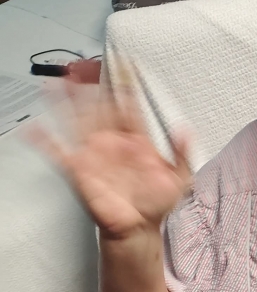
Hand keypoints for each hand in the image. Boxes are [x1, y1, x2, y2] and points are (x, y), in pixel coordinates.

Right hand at [32, 61, 192, 239]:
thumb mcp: (181, 177)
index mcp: (137, 139)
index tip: (125, 64)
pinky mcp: (79, 170)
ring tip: (61, 80)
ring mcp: (95, 154)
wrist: (139, 228)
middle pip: (99, 105)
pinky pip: (58, 152)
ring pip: (78, 120)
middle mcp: (113, 142)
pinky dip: (45, 141)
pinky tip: (35, 128)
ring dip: (68, 101)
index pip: (129, 104)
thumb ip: (184, 152)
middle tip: (86, 64)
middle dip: (92, 84)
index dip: (127, 84)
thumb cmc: (157, 203)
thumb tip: (186, 130)